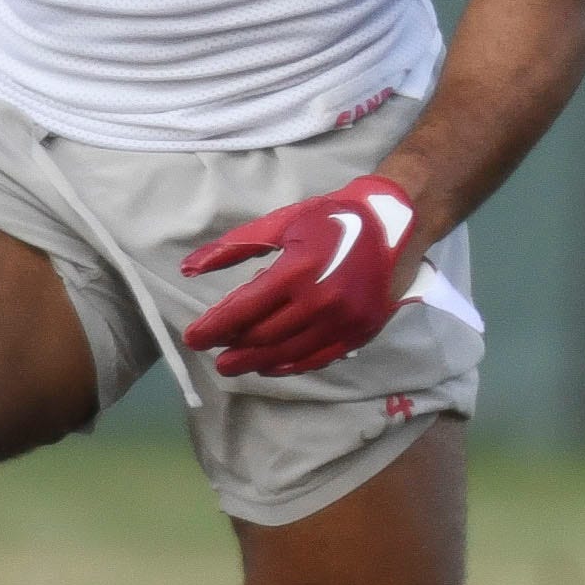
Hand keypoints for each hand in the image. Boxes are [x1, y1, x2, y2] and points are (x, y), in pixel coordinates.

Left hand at [181, 173, 423, 377]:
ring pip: (288, 353)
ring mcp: (343, 321)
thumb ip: (234, 247)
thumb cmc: (333, 219)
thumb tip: (189, 268)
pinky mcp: (359, 333)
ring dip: (255, 362)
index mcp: (298, 270)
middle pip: (264, 336)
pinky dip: (288, 366)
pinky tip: (269, 365)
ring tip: (233, 365)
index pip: (245, 309)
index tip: (192, 338)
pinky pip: (317, 359)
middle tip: (212, 353)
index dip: (214, 327)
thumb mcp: (281, 223)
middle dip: (232, 347)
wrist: (395, 225)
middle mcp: (321, 301)